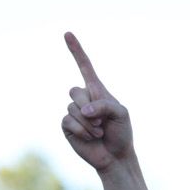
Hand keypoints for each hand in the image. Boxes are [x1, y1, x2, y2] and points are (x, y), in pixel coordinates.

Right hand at [62, 32, 132, 171]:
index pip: (85, 66)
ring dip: (90, 123)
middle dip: (90, 108)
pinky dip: (83, 130)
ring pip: (72, 108)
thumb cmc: (121, 133)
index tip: (67, 33)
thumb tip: (84, 111)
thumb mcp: (121, 113)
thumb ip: (105, 105)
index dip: (76, 50)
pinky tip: (91, 138)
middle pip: (75, 91)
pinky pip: (68, 121)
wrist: (116, 156)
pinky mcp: (67, 126)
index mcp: (97, 90)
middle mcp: (83, 99)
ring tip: (99, 132)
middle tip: (103, 122)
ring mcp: (74, 112)